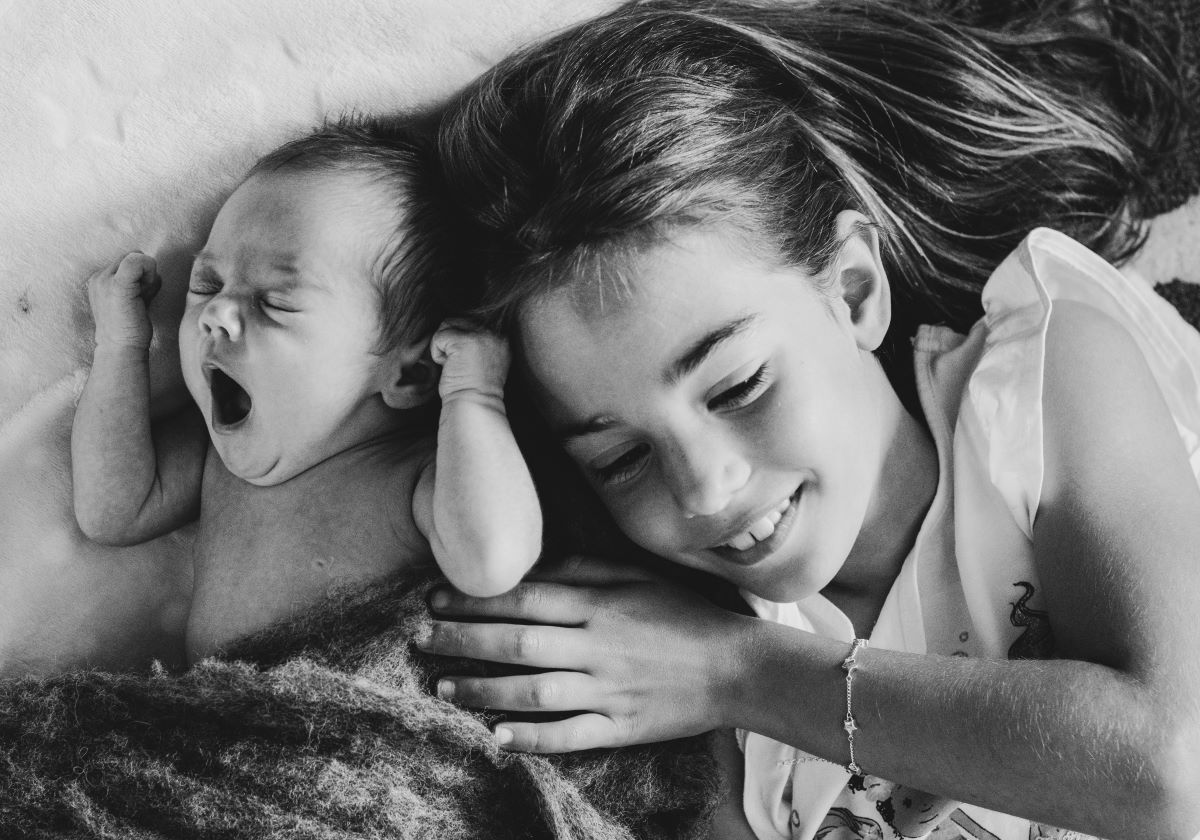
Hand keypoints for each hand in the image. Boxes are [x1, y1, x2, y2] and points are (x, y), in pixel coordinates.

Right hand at [87, 252, 161, 349]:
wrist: (120, 347)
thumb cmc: (130, 327)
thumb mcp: (133, 299)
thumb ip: (140, 283)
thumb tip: (156, 273)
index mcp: (99, 280)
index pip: (127, 260)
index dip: (141, 276)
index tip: (139, 297)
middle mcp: (99, 276)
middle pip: (134, 255)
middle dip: (144, 274)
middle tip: (141, 299)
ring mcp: (105, 279)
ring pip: (138, 256)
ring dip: (147, 277)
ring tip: (140, 300)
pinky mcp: (118, 284)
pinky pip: (139, 260)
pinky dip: (149, 271)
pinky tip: (145, 294)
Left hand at [417, 556, 749, 752]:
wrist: (737, 666)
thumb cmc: (683, 613)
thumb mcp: (636, 577)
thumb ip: (582, 571)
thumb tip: (528, 570)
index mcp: (600, 605)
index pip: (523, 599)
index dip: (474, 599)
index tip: (433, 599)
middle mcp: (598, 646)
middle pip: (517, 643)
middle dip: (462, 640)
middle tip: (420, 640)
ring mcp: (608, 691)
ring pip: (533, 691)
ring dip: (482, 691)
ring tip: (442, 688)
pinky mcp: (621, 728)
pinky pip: (568, 736)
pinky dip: (530, 738)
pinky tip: (495, 737)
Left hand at [430, 319, 510, 403]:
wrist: (474, 407)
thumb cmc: (475, 389)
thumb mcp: (486, 359)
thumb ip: (479, 341)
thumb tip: (456, 327)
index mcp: (503, 338)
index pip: (472, 322)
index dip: (460, 340)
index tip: (465, 362)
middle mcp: (495, 333)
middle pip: (459, 320)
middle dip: (451, 341)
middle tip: (459, 364)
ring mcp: (481, 335)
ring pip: (447, 325)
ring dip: (444, 345)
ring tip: (455, 364)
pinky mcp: (463, 341)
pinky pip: (439, 337)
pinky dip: (437, 354)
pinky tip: (449, 367)